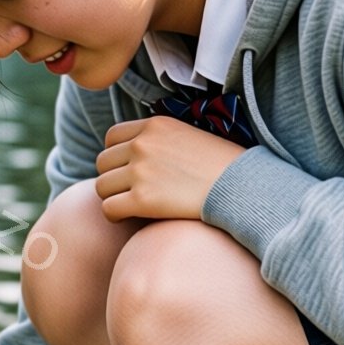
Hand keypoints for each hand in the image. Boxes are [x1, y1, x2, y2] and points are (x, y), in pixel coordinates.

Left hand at [94, 117, 248, 222]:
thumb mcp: (189, 136)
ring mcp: (141, 171)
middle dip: (113, 178)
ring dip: (112, 198)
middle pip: (103, 163)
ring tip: (130, 207)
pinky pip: (108, 209)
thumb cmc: (221, 167)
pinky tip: (128, 219)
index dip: (116, 156)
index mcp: (154, 125)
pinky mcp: (142, 200)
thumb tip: (139, 156)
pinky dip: (114, 216)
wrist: (241, 186)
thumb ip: (161, 140)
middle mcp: (143, 144)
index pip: (112, 137)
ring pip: (102, 186)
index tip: (128, 171)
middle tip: (129, 193)